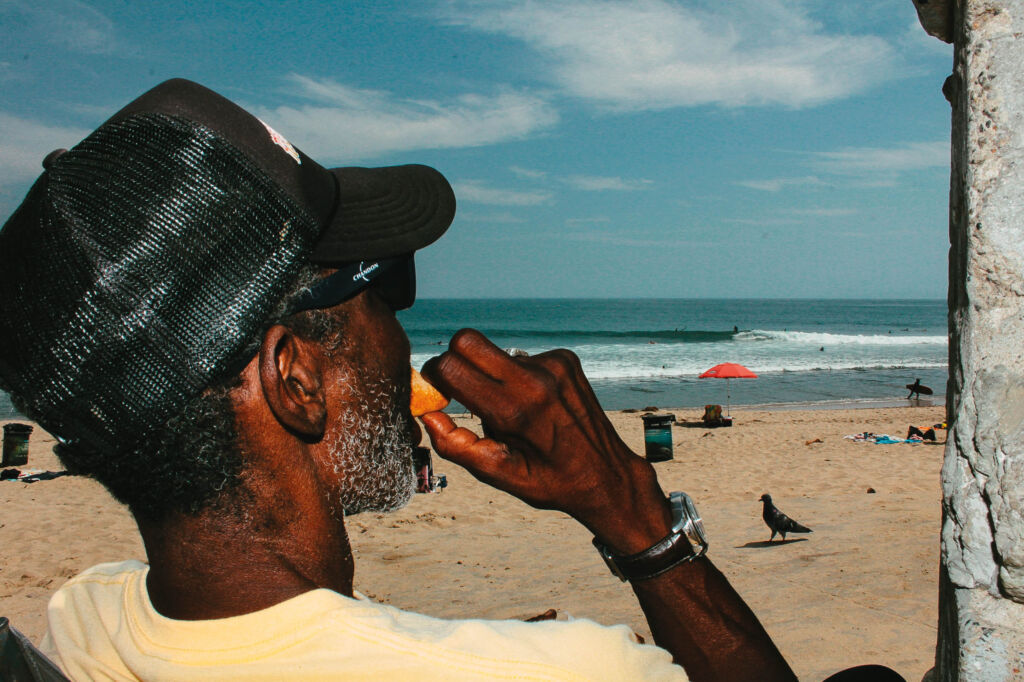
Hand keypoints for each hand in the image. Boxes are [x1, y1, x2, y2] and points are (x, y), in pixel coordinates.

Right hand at [420, 329, 671, 552]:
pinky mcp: (566, 358)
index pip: (451, 367)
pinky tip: (536, 404)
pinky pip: (523, 357)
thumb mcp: (499, 475)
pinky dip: (519, 377)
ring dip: (493, 376)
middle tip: (462, 390)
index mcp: (513, 411)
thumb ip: (456, 446)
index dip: (434, 377)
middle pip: (467, 340)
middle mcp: (534, 379)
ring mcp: (553, 364)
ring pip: (496, 352)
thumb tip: (427, 414)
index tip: (439, 394)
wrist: (606, 474)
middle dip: (455, 360)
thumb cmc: (548, 480)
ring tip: (514, 411)